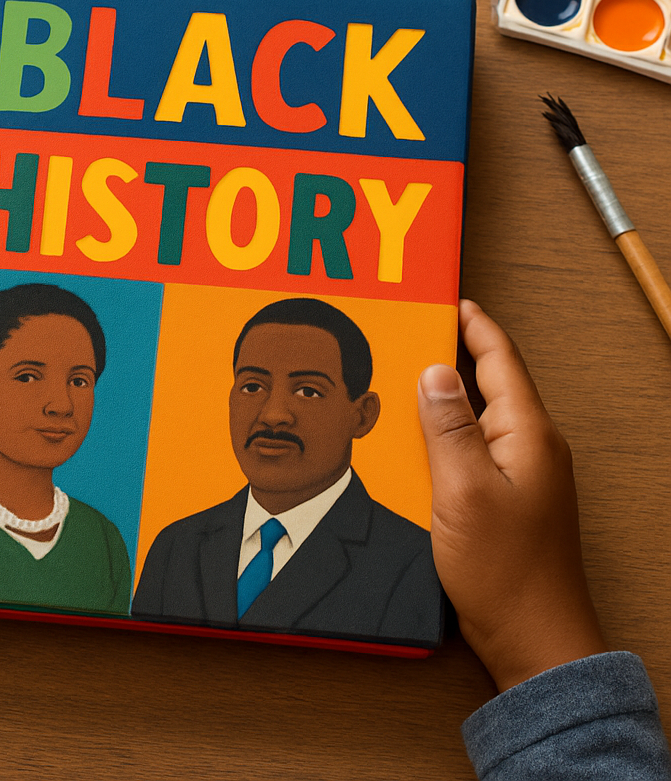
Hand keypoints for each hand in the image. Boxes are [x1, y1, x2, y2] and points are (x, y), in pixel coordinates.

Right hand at [417, 299, 605, 691]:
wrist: (534, 640)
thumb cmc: (506, 572)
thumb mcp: (465, 490)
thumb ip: (448, 427)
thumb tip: (435, 372)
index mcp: (528, 433)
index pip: (500, 359)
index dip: (473, 324)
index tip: (446, 300)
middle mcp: (529, 446)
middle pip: (489, 382)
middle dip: (454, 352)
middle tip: (414, 332)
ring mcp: (519, 472)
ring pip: (477, 415)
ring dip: (445, 395)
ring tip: (406, 378)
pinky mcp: (504, 496)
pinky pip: (472, 447)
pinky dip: (444, 431)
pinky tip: (416, 438)